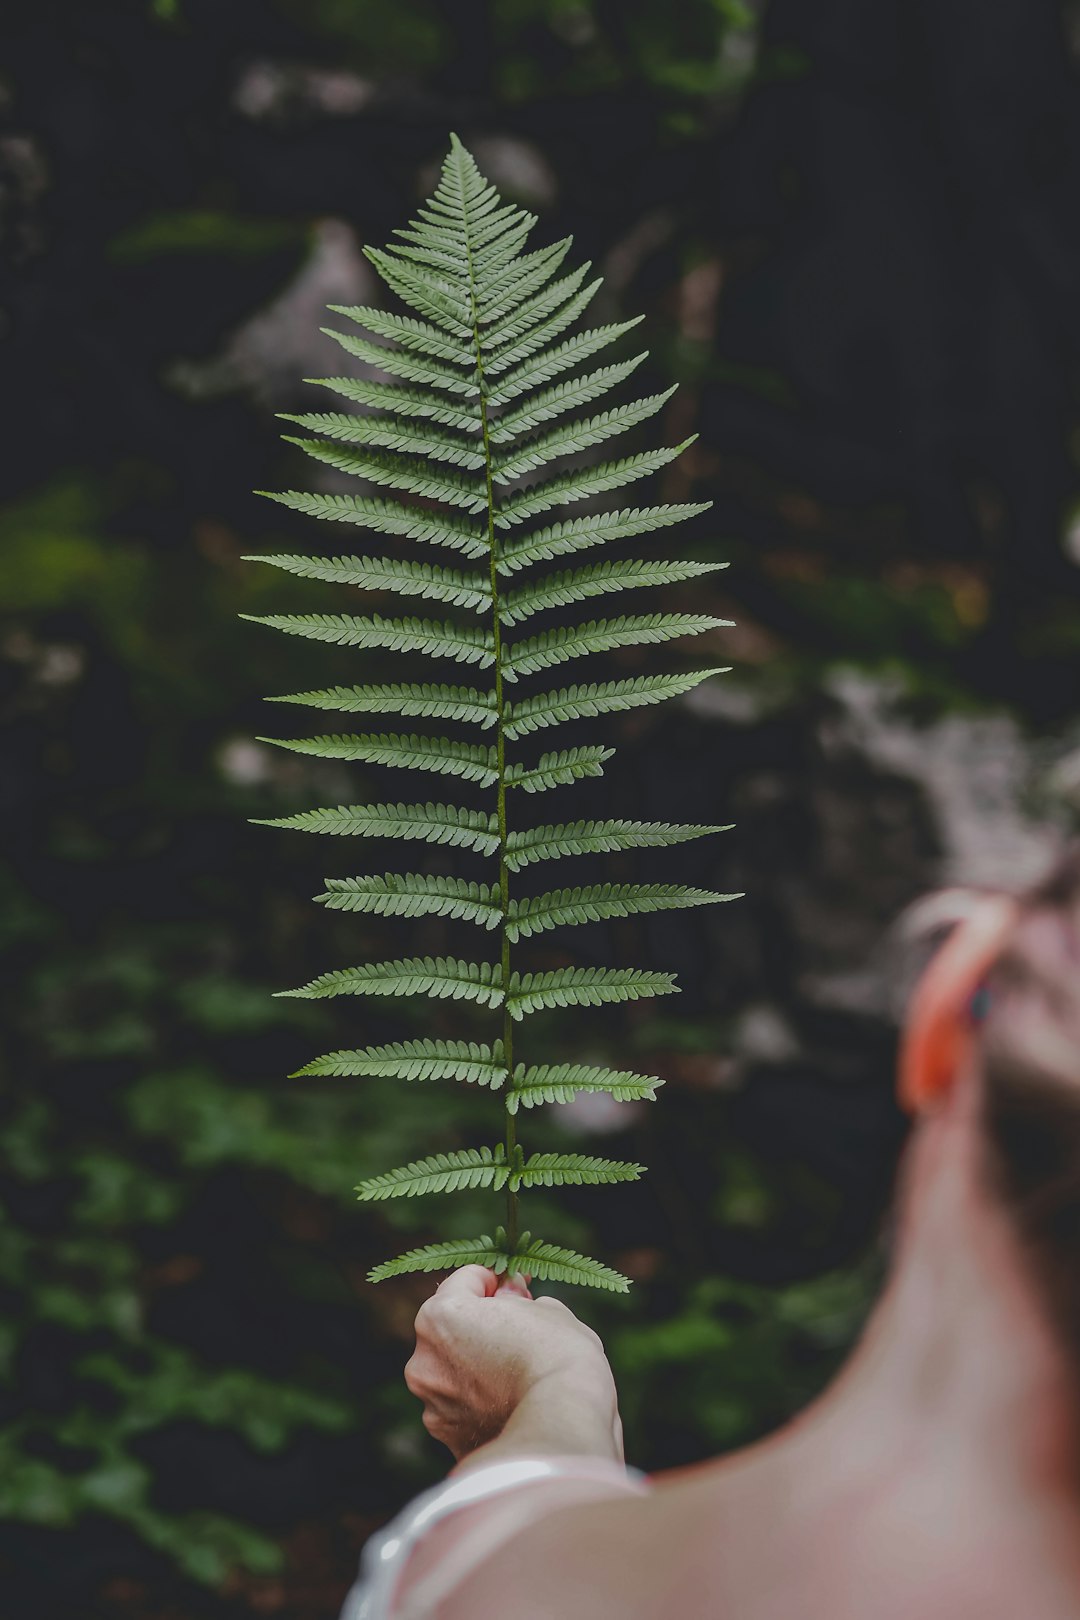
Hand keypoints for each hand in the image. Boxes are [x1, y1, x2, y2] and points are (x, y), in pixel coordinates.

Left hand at [405, 1266, 622, 1464]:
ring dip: (477, 1365)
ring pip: (454, 1371)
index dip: (499, 1279)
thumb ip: (516, 1300)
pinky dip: (481, 1402)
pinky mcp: (448, 1437)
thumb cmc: (559, 1357)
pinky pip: (462, 1407)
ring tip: (519, 1373)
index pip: (467, 1280)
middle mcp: (424, 1359)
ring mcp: (432, 1404)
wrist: (566, 1426)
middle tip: (521, 1329)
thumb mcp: (546, 1309)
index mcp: (441, 1315)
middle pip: (452, 1327)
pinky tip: (513, 1403)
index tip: (521, 1287)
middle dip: (482, 1324)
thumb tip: (509, 1302)